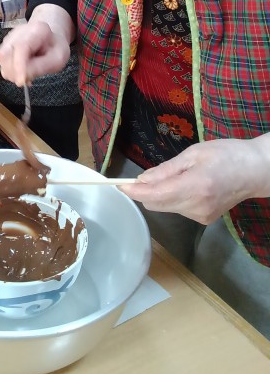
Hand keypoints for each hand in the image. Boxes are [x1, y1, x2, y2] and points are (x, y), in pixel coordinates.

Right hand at [0, 18, 70, 85]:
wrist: (51, 39)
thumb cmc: (55, 48)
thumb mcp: (57, 59)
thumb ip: (40, 67)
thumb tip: (22, 78)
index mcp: (37, 30)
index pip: (21, 47)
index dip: (18, 66)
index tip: (21, 82)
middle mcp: (19, 31)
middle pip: (4, 53)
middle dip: (13, 71)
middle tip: (26, 80)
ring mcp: (10, 38)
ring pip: (1, 59)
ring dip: (11, 72)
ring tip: (27, 75)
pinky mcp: (5, 45)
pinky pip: (2, 62)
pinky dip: (10, 71)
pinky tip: (22, 71)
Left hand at [121, 136, 269, 223]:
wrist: (255, 171)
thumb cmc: (226, 154)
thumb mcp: (194, 154)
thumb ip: (166, 170)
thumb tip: (142, 179)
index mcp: (194, 187)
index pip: (154, 195)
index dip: (134, 191)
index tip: (119, 184)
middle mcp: (196, 207)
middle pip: (156, 205)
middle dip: (143, 192)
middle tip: (139, 177)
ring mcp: (201, 216)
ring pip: (165, 208)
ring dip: (159, 194)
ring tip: (174, 176)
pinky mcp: (204, 219)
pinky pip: (178, 209)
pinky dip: (172, 198)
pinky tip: (184, 185)